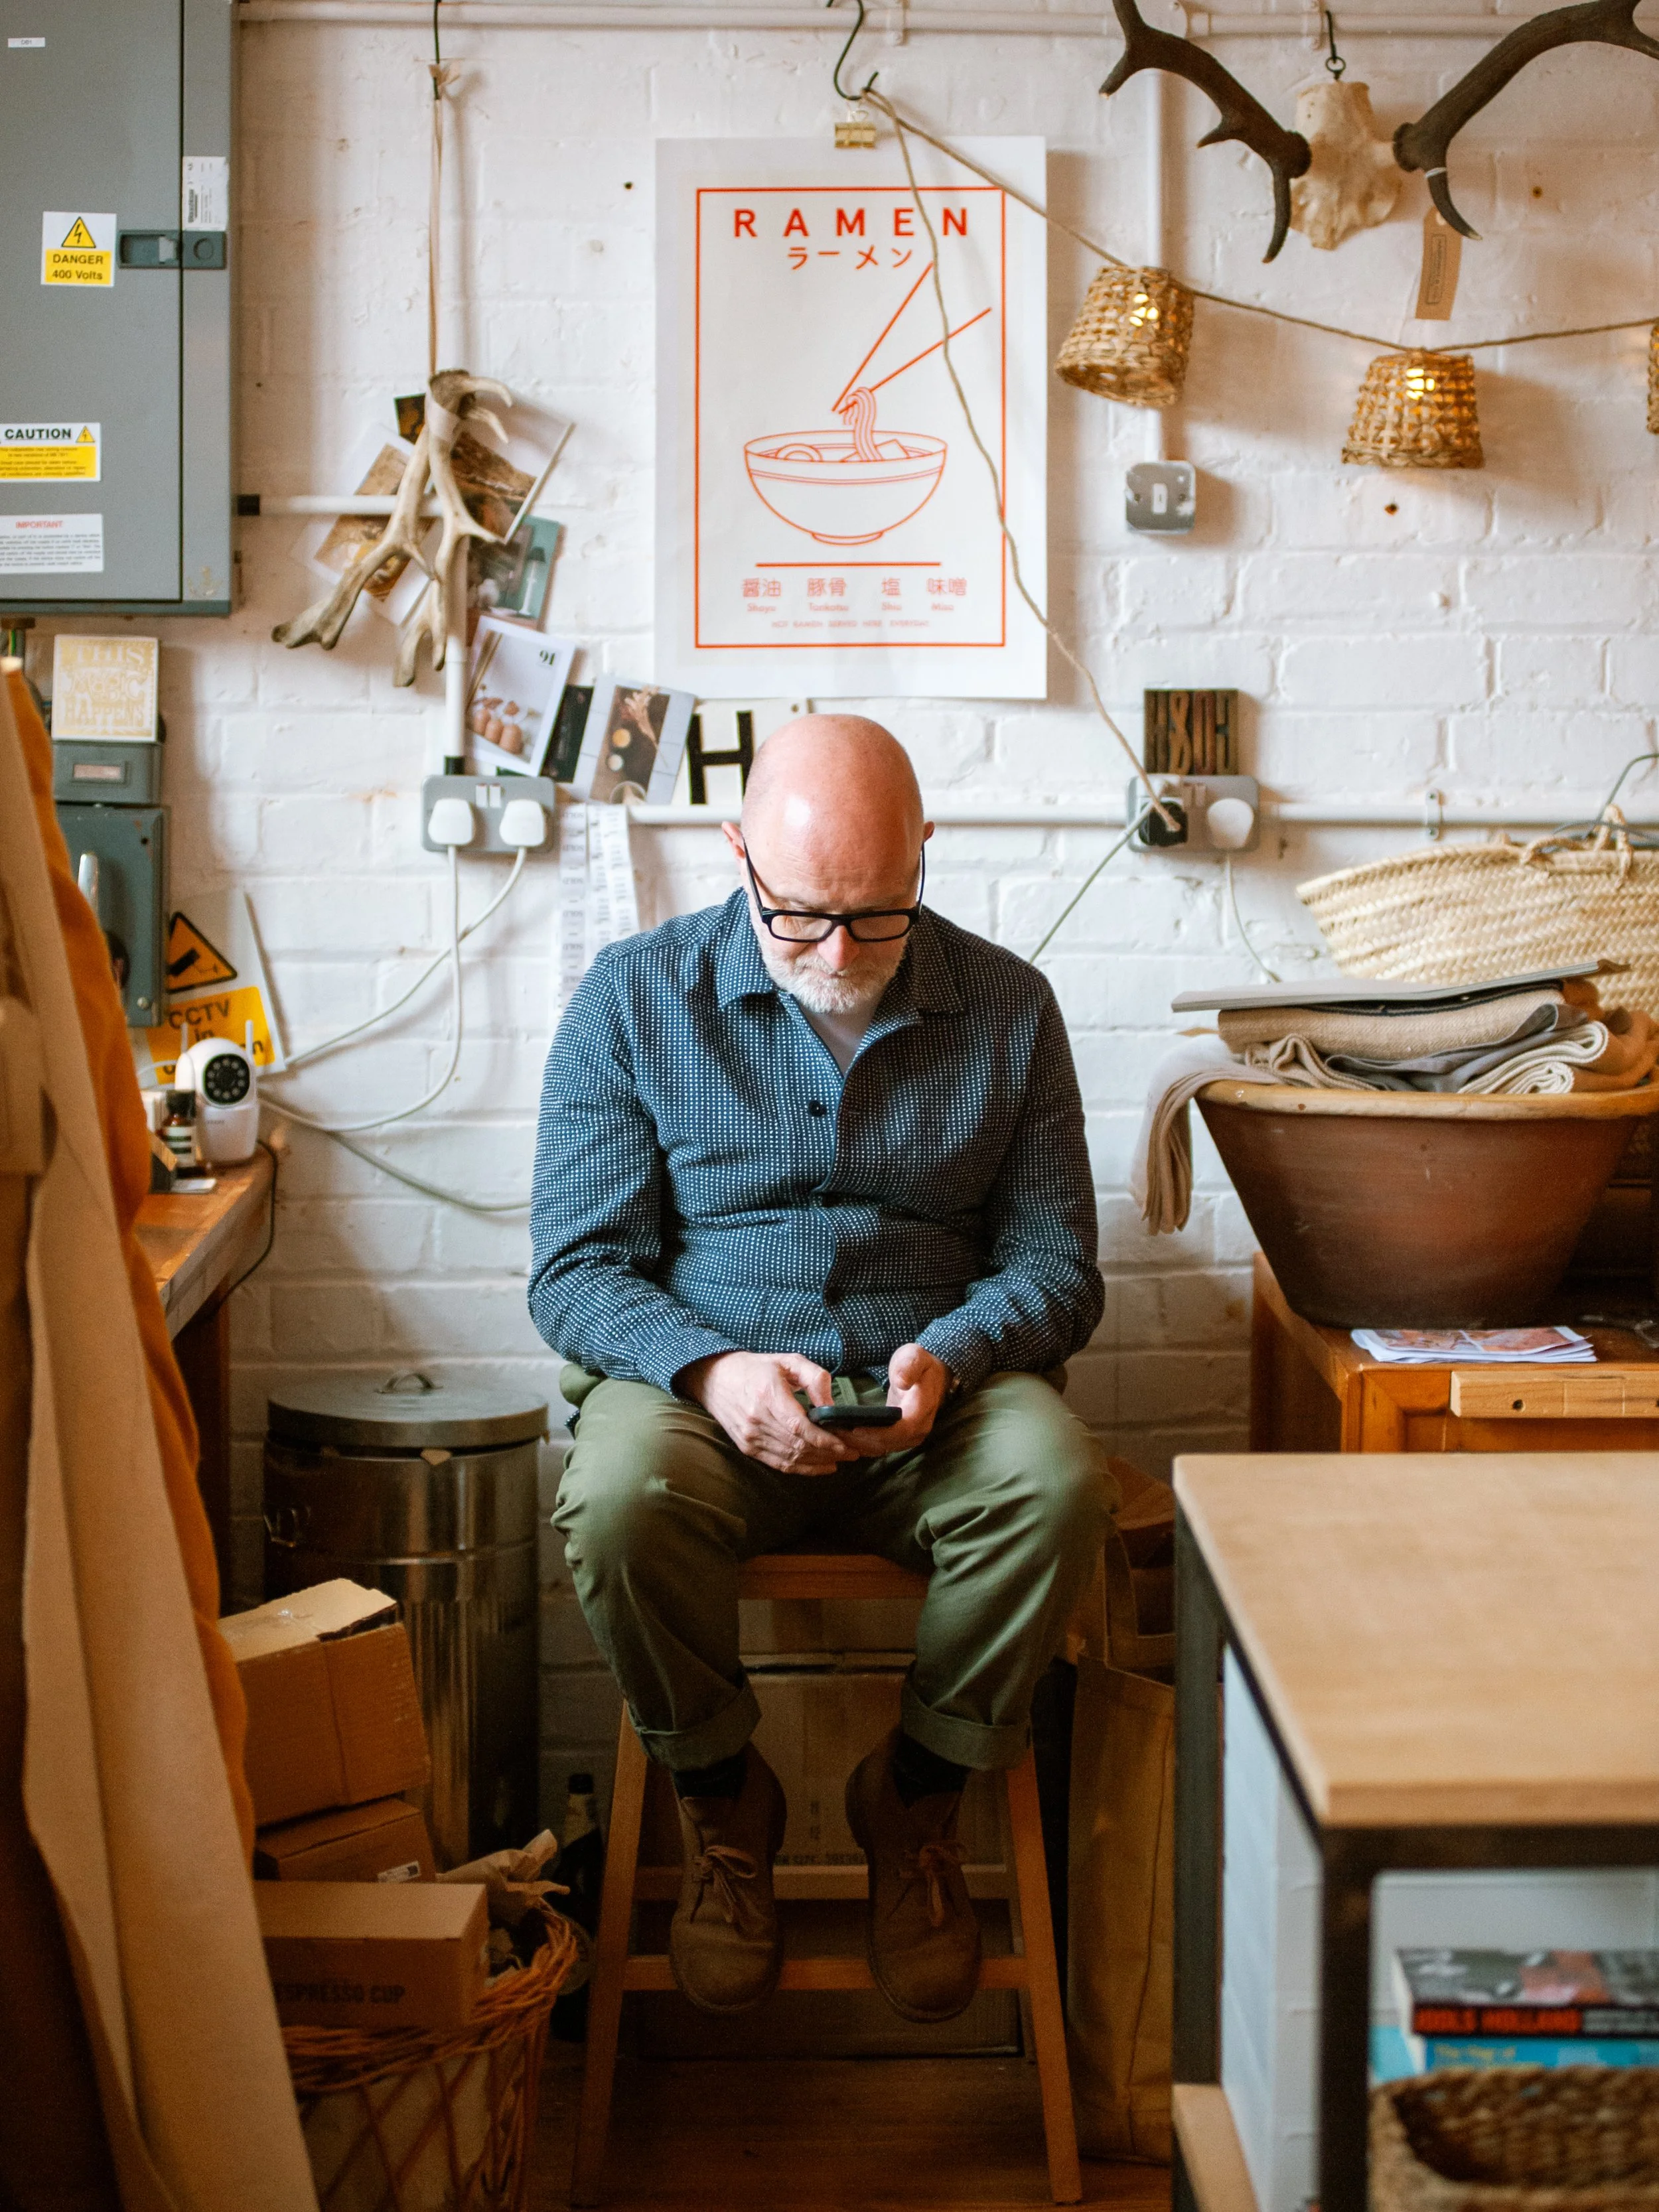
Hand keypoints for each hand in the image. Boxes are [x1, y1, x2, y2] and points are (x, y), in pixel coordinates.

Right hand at [678, 1350, 859, 1474]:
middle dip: (829, 1453)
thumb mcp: (788, 1361)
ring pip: (791, 1458)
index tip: (845, 1444)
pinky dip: (802, 1469)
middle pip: (798, 1445)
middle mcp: (756, 1419)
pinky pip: (779, 1464)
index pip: (799, 1427)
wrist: (714, 1379)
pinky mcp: (747, 1447)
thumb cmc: (756, 1368)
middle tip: (853, 1453)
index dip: (824, 1440)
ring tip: (841, 1460)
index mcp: (767, 1395)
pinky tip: (821, 1466)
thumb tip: (831, 1405)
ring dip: (819, 1462)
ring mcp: (750, 1437)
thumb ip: (815, 1378)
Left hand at [835, 1343, 952, 1456]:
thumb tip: (901, 1381)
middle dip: (860, 1440)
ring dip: (858, 1444)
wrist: (934, 1375)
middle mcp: (918, 1430)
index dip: (877, 1433)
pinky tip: (845, 1437)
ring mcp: (910, 1437)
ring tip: (835, 1434)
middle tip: (835, 1432)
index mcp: (921, 1411)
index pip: (899, 1430)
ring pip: (882, 1448)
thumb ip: (909, 1366)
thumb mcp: (915, 1356)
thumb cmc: (921, 1364)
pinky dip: (862, 1444)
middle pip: (887, 1443)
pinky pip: (881, 1446)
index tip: (854, 1428)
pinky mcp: (901, 1438)